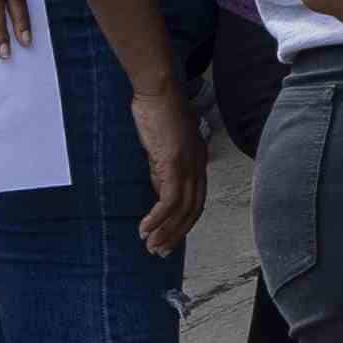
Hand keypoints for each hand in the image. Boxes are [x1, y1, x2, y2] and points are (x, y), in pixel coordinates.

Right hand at [127, 76, 208, 263]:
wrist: (158, 90)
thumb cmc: (158, 111)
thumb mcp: (163, 146)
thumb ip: (163, 167)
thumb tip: (158, 189)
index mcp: (197, 163)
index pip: (195, 202)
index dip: (183, 223)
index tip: (168, 238)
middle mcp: (198, 168)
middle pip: (192, 211)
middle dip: (176, 234)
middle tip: (159, 252)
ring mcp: (188, 167)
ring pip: (181, 210)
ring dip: (165, 231)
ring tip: (150, 246)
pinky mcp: (174, 165)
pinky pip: (168, 201)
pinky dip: (157, 218)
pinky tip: (145, 228)